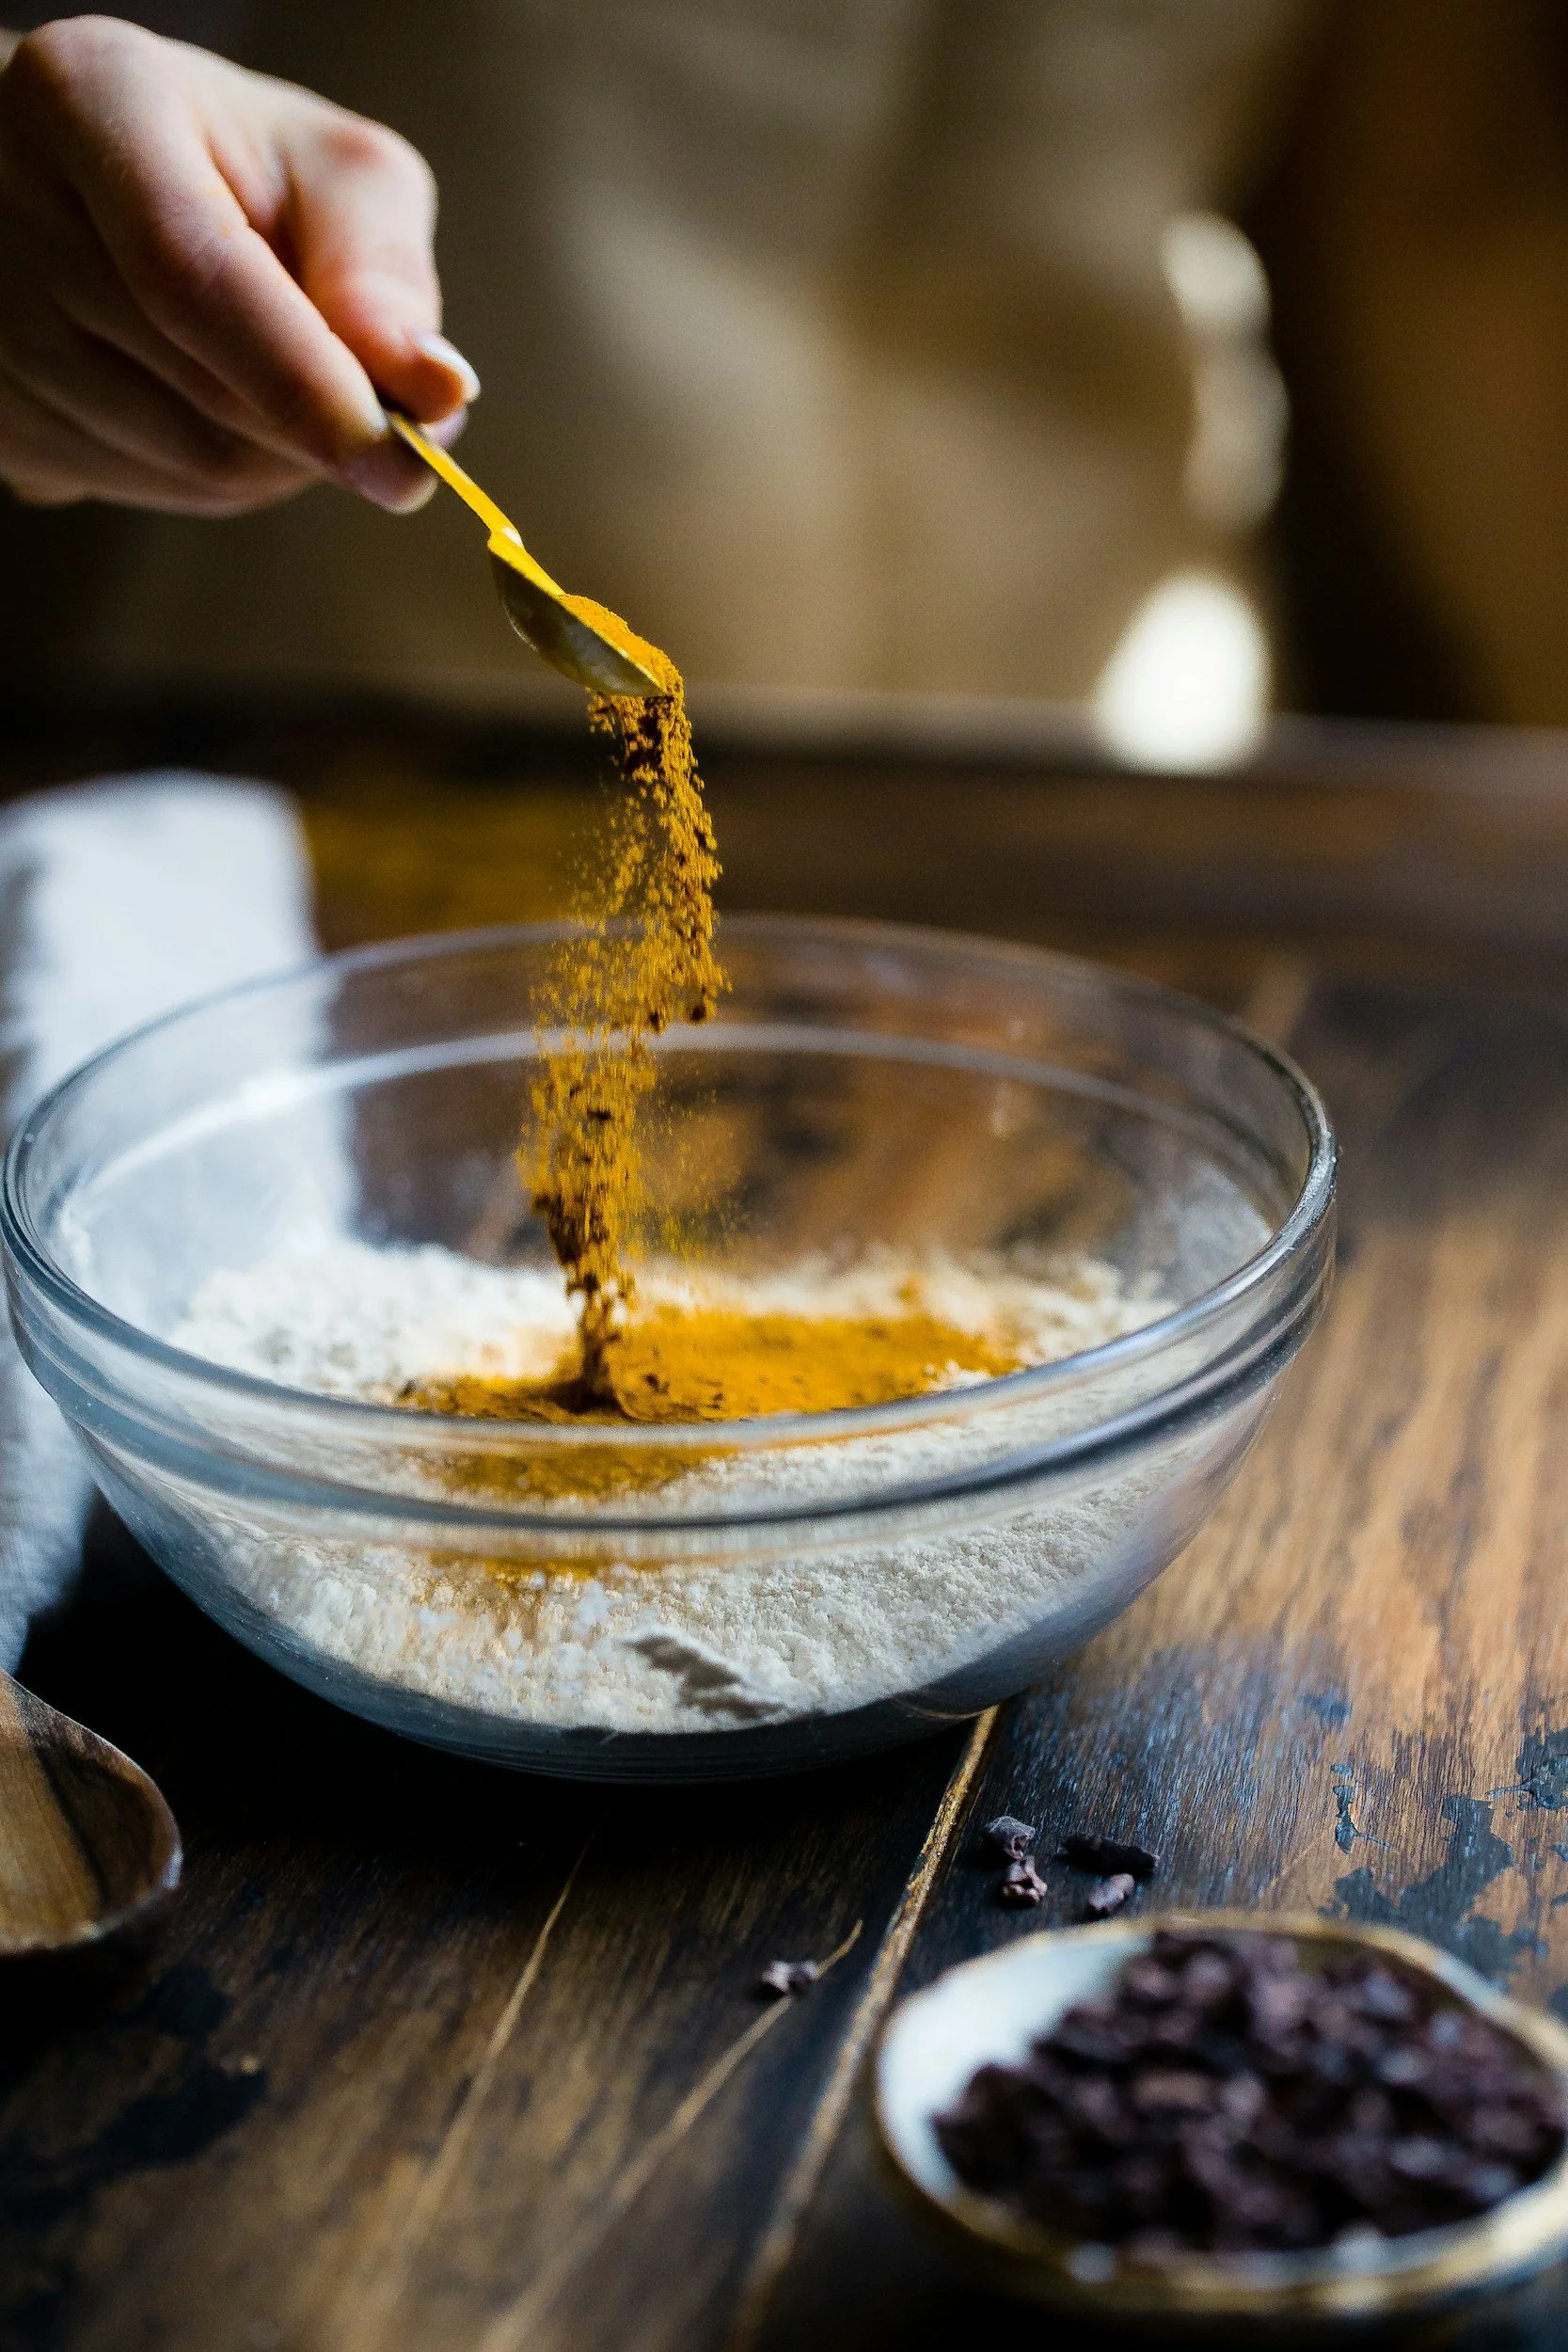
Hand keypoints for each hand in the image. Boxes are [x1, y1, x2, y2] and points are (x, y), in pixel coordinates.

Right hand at [0, 15, 474, 514]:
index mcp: (90, 99)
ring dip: (279, 460)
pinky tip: (220, 404)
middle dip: (321, 428)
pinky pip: (143, 490)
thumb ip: (387, 271)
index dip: (308, 385)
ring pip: (184, 462)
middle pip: (203, 392)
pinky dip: (219, 475)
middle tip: (376, 410)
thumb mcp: (330, 170)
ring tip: (291, 385)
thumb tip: (439, 393)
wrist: (92, 179)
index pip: (194, 277)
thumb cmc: (233, 167)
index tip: (403, 462)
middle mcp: (11, 205)